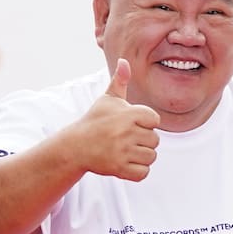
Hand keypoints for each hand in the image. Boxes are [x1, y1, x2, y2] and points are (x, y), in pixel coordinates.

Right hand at [77, 58, 161, 180]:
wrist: (76, 145)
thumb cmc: (95, 121)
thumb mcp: (107, 100)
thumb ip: (120, 81)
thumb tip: (124, 61)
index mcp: (128, 114)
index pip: (155, 120)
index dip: (146, 122)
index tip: (131, 124)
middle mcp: (127, 132)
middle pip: (155, 140)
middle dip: (144, 141)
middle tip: (126, 139)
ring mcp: (123, 152)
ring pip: (151, 157)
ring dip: (142, 156)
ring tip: (127, 151)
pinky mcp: (120, 169)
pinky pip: (144, 173)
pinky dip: (138, 171)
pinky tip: (126, 163)